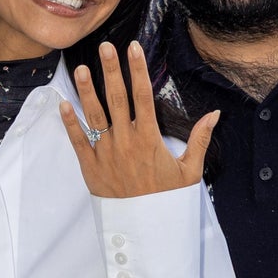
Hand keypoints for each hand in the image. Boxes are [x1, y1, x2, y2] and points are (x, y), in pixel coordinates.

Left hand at [59, 42, 217, 198]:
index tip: (134, 49)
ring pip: (95, 115)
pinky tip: (63, 104)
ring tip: (81, 68)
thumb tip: (215, 114)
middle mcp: (125, 141)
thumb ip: (200, 140)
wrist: (145, 230)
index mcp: (149, 139)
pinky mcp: (91, 167)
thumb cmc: (168, 200)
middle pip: (116, 98)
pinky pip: (78, 141)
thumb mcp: (190, 172)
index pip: (143, 96)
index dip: (138, 70)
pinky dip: (70, 123)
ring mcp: (106, 153)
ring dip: (87, 90)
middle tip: (105, 47)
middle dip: (111, 70)